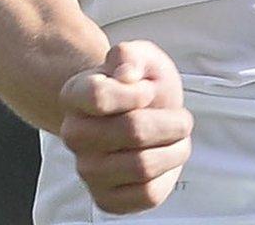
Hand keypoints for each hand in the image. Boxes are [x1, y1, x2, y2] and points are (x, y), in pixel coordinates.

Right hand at [57, 40, 192, 214]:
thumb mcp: (141, 57)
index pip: (99, 96)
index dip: (136, 93)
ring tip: (177, 139)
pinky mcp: (106, 199)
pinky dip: (169, 176)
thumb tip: (126, 74)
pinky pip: (147, 194)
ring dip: (175, 149)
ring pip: (143, 165)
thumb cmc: (140, 85)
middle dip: (172, 121)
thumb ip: (132, 56)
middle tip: (180, 119)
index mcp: (75, 95)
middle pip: (133, 131)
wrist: (139, 115)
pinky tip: (164, 160)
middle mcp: (74, 135)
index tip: (149, 92)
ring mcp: (87, 170)